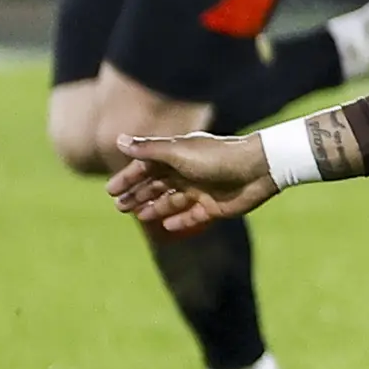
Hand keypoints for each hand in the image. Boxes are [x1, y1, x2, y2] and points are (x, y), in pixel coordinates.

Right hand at [107, 132, 278, 233]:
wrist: (258, 169)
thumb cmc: (217, 157)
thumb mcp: (178, 152)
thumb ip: (149, 149)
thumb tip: (119, 141)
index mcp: (178, 156)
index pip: (147, 167)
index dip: (129, 178)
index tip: (110, 191)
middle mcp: (188, 172)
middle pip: (157, 185)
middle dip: (137, 195)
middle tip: (119, 207)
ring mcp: (201, 190)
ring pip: (171, 201)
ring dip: (154, 208)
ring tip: (138, 215)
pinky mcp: (215, 207)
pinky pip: (193, 217)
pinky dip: (180, 221)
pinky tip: (166, 227)